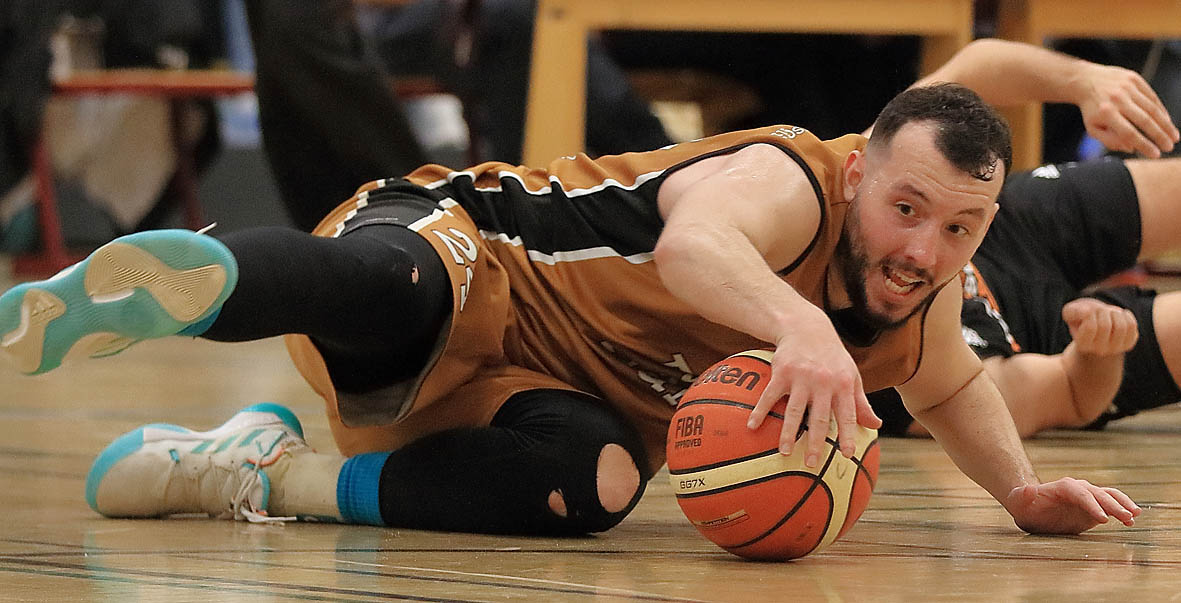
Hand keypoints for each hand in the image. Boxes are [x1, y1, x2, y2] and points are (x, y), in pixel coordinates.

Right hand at [746, 318, 881, 466]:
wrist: (808, 328)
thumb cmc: (832, 357)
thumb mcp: (851, 376)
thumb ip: (861, 403)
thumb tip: (876, 426)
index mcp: (843, 385)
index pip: (847, 414)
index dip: (848, 435)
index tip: (846, 455)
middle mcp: (824, 382)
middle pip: (820, 418)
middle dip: (817, 442)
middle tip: (812, 463)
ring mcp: (802, 377)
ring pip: (795, 410)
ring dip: (789, 433)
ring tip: (784, 452)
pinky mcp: (782, 372)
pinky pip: (770, 395)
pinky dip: (760, 411)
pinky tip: (753, 426)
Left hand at [1006, 478, 1139, 533]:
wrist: (1032, 508)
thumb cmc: (1024, 506)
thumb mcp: (1018, 501)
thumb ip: (1023, 495)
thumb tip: (1030, 489)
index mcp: (1062, 487)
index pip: (1080, 493)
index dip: (1092, 504)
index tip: (1102, 518)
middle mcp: (1078, 488)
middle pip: (1098, 494)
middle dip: (1113, 506)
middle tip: (1126, 518)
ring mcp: (1088, 497)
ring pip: (1109, 496)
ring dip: (1122, 505)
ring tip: (1134, 516)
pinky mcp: (1094, 507)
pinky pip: (1112, 505)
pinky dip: (1122, 509)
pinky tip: (1132, 520)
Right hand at [1061, 298, 1137, 356]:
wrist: (1095, 330)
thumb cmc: (1081, 319)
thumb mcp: (1071, 313)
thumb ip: (1073, 311)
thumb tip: (1086, 312)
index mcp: (1083, 344)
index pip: (1090, 327)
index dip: (1089, 313)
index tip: (1088, 311)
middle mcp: (1099, 350)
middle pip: (1105, 326)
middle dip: (1102, 311)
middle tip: (1099, 310)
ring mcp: (1115, 349)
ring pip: (1121, 326)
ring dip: (1116, 313)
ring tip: (1109, 313)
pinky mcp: (1128, 344)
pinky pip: (1132, 326)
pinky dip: (1126, 315)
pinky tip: (1119, 315)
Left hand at [1075, 62, 1179, 157]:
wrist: (1086, 81)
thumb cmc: (1092, 109)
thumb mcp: (1093, 128)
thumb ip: (1110, 141)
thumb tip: (1132, 148)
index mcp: (1106, 113)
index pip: (1129, 133)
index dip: (1144, 145)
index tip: (1156, 155)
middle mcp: (1118, 99)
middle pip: (1144, 120)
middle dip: (1160, 136)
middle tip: (1169, 147)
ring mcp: (1127, 87)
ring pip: (1152, 108)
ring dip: (1166, 124)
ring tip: (1174, 136)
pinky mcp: (1135, 79)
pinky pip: (1152, 96)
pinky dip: (1161, 110)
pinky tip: (1167, 121)